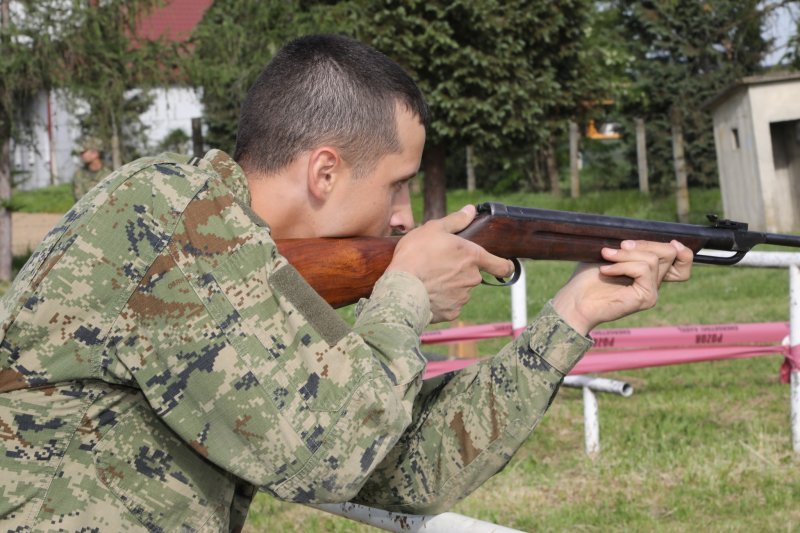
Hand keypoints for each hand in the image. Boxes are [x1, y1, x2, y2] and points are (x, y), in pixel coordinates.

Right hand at [387, 205, 513, 322]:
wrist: (401, 287)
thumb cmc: (416, 255)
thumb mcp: (434, 229)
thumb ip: (456, 220)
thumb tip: (470, 210)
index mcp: (473, 257)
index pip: (502, 266)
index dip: (505, 266)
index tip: (505, 267)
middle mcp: (472, 278)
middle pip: (473, 275)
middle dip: (460, 271)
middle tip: (438, 265)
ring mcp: (462, 297)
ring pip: (460, 290)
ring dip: (449, 285)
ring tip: (428, 279)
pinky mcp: (451, 312)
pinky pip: (449, 305)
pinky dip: (441, 300)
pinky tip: (426, 292)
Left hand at [552, 240, 692, 334]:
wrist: (574, 300)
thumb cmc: (587, 277)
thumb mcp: (610, 253)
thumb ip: (630, 246)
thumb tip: (646, 234)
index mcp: (648, 272)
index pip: (681, 262)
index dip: (683, 251)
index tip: (672, 241)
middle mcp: (654, 282)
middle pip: (670, 253)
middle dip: (643, 243)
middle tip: (619, 246)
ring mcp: (652, 291)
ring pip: (653, 259)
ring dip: (626, 255)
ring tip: (606, 257)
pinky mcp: (647, 298)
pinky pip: (644, 270)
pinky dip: (623, 266)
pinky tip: (606, 270)